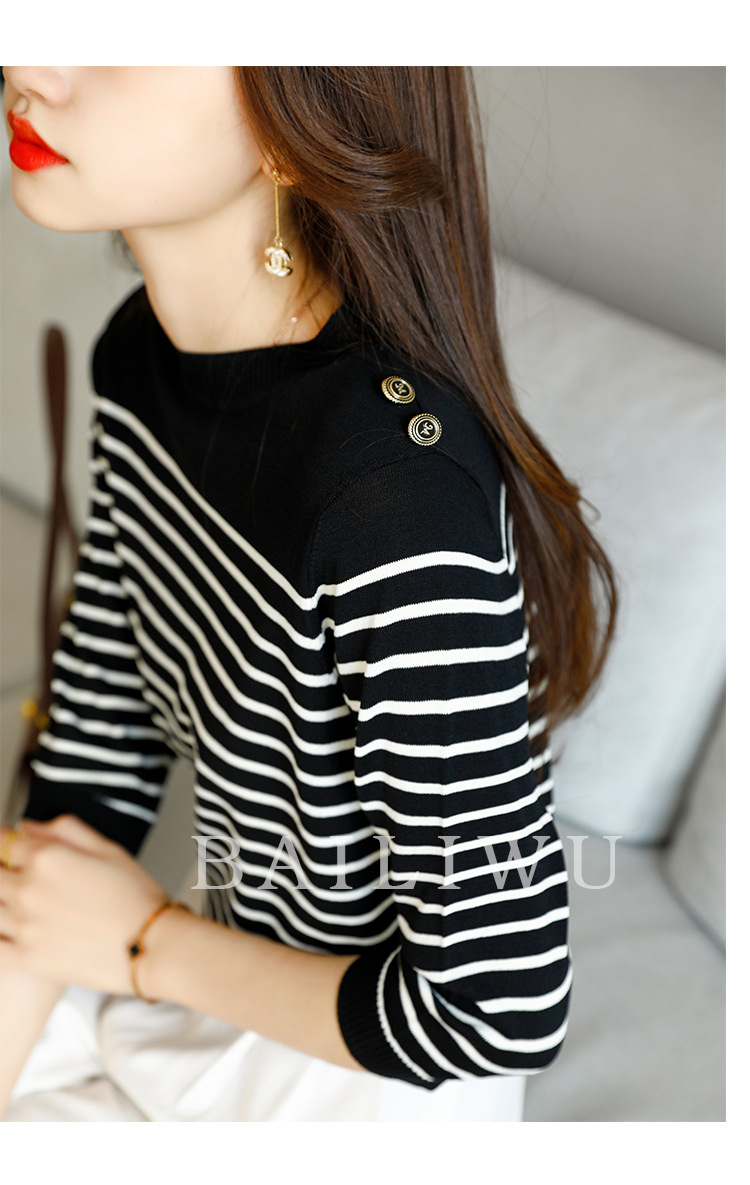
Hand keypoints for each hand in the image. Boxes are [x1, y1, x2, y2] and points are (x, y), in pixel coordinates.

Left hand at [0, 815, 169, 993]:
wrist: (151, 946)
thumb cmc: (136, 896)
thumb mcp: (107, 847)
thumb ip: (64, 829)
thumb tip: (29, 827)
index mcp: (47, 858)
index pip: (3, 841)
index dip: (6, 840)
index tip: (11, 845)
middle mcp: (29, 890)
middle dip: (3, 869)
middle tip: (18, 873)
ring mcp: (24, 926)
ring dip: (3, 899)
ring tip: (21, 901)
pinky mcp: (26, 957)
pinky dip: (0, 932)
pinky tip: (14, 928)